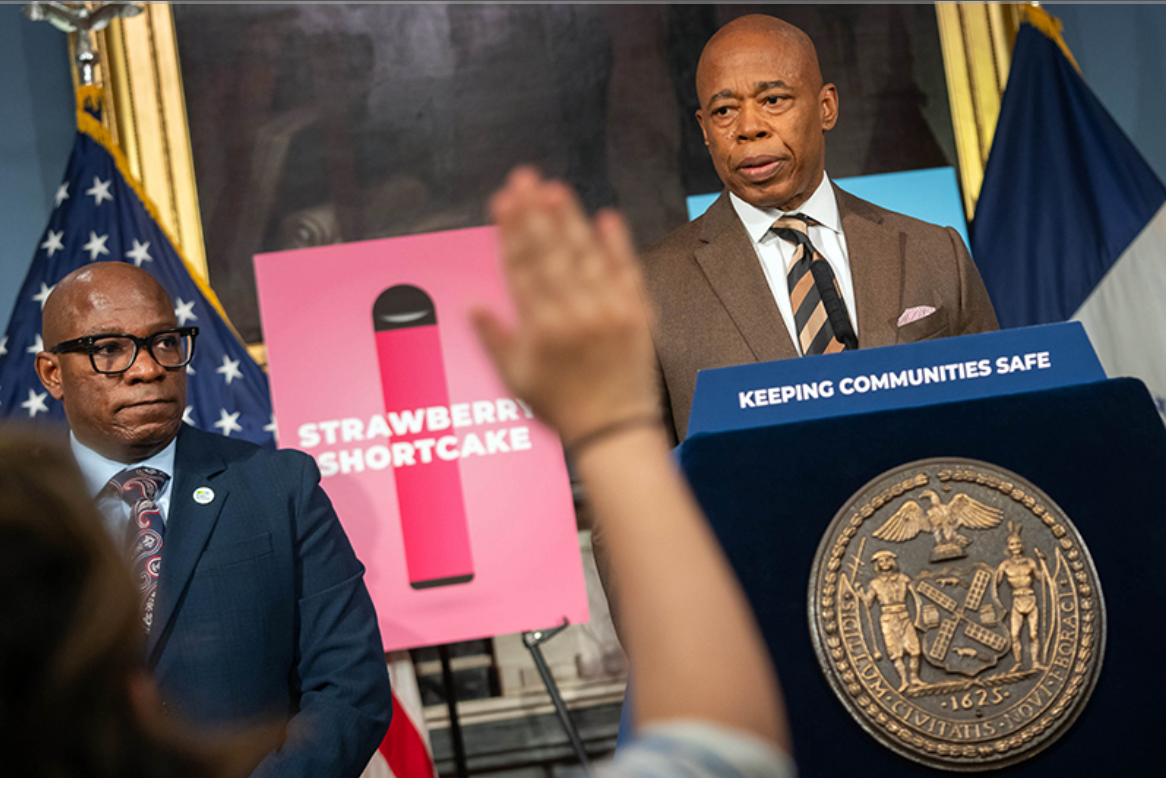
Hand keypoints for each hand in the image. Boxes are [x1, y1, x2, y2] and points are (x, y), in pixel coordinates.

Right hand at [472, 167, 659, 443]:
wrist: (615, 431)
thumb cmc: (561, 407)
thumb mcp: (516, 379)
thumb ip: (494, 339)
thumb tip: (473, 305)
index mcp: (541, 329)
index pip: (522, 267)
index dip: (510, 230)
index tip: (502, 200)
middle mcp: (574, 315)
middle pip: (550, 253)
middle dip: (534, 212)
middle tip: (523, 177)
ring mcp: (609, 311)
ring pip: (585, 255)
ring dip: (569, 219)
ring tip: (555, 188)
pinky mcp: (638, 314)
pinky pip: (627, 272)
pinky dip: (617, 245)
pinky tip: (606, 217)